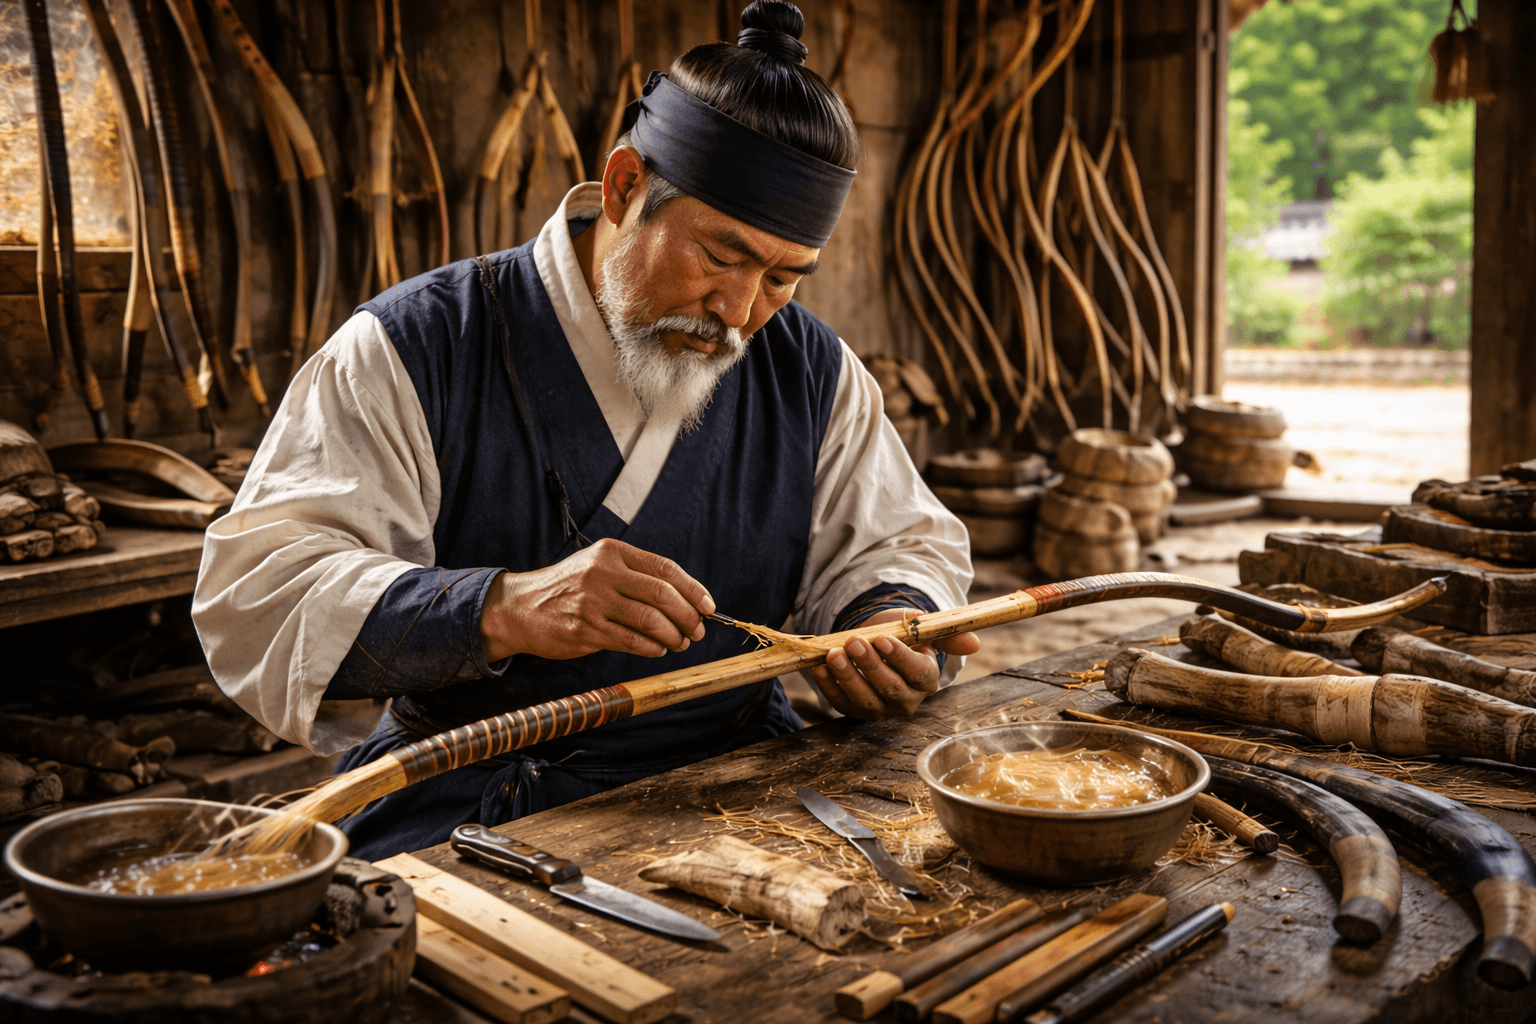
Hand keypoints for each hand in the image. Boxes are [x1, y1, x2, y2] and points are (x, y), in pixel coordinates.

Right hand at [480, 539, 714, 661]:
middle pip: (662, 594)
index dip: (693, 589)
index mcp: (612, 552)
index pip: (665, 568)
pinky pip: (630, 641)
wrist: (519, 607)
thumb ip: (635, 576)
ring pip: (650, 620)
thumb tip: (685, 600)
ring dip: (673, 635)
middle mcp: (603, 573)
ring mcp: (593, 602)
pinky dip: (651, 648)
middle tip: (697, 630)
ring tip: (680, 643)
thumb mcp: (598, 566)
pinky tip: (658, 650)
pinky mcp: (585, 630)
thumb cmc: (568, 588)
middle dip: (688, 616)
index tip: (708, 607)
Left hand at [807, 609, 980, 719]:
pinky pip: (842, 703)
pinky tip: (819, 668)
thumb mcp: (925, 630)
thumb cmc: (905, 636)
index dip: (899, 658)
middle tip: (853, 642)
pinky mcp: (857, 711)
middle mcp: (907, 700)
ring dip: (847, 677)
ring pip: (865, 700)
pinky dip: (828, 687)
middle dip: (869, 665)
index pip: (916, 673)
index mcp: (927, 679)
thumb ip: (948, 635)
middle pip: (889, 688)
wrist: (882, 645)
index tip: (882, 640)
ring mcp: (881, 709)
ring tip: (833, 654)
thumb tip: (974, 642)